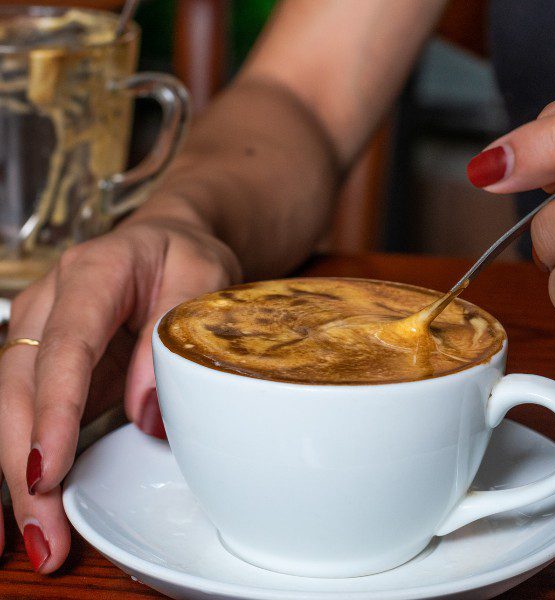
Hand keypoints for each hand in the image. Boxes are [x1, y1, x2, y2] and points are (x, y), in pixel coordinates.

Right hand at [0, 216, 239, 572]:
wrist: (170, 243)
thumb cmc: (189, 258)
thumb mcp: (205, 278)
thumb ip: (173, 338)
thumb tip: (146, 414)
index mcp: (92, 274)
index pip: (64, 347)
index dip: (54, 412)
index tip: (48, 468)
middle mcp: (49, 304)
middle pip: (19, 386)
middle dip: (24, 461)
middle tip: (46, 528)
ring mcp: (39, 335)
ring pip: (11, 407)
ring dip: (20, 475)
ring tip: (42, 538)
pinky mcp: (46, 365)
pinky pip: (26, 416)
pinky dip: (26, 463)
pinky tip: (31, 509)